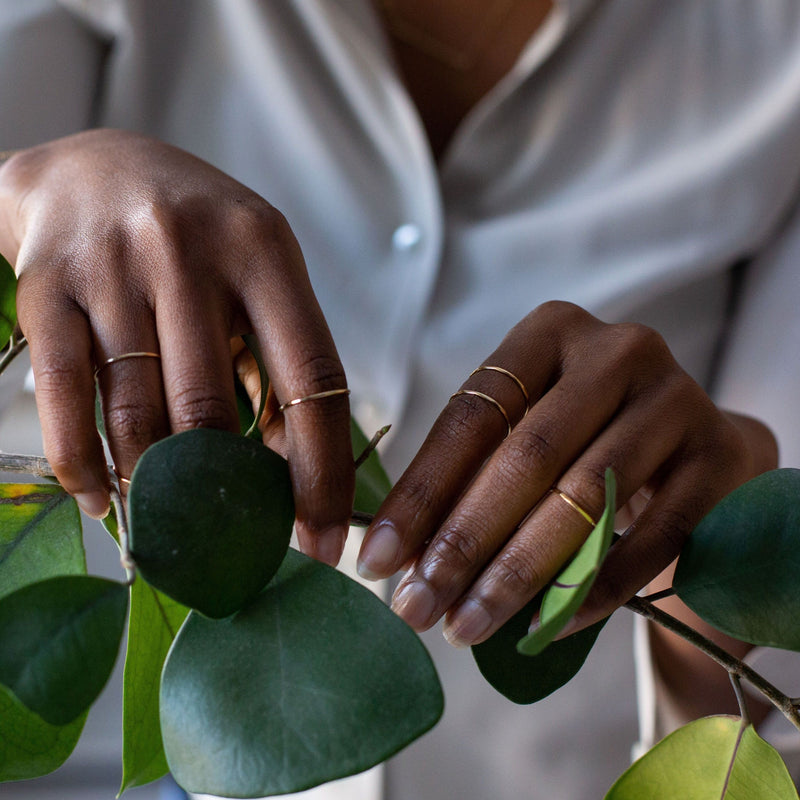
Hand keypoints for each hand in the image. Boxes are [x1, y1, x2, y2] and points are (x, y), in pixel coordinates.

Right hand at [0, 129, 352, 563]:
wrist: (91, 166)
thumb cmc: (196, 237)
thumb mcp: (257, 274)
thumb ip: (278, 361)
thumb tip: (289, 474)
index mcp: (264, 249)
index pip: (313, 376)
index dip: (323, 469)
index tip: (324, 541)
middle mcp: (190, 250)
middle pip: (213, 407)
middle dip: (225, 494)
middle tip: (232, 544)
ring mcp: (114, 266)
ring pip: (138, 411)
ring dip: (153, 488)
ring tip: (167, 527)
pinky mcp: (49, 286)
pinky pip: (68, 396)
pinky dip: (83, 463)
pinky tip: (100, 498)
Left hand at [357, 301, 777, 644]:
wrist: (695, 451)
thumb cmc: (587, 442)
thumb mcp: (526, 436)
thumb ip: (470, 479)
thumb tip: (395, 555)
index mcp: (549, 333)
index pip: (470, 418)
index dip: (420, 495)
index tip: (376, 561)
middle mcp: (616, 351)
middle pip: (524, 457)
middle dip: (463, 543)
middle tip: (415, 606)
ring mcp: (676, 397)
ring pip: (585, 497)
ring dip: (519, 574)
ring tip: (467, 627)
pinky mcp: (721, 452)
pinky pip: (651, 534)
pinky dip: (595, 586)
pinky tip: (548, 625)